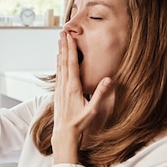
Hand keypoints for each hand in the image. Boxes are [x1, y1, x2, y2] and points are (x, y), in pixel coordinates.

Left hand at [52, 31, 113, 163]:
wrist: (64, 133)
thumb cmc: (80, 123)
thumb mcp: (93, 110)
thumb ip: (100, 94)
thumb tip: (109, 79)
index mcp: (73, 88)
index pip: (71, 64)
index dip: (70, 50)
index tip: (69, 37)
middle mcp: (64, 86)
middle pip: (63, 62)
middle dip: (63, 46)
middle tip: (62, 32)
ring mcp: (59, 89)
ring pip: (59, 67)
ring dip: (60, 52)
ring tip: (59, 41)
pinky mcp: (58, 93)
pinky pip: (58, 74)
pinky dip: (58, 63)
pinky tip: (58, 59)